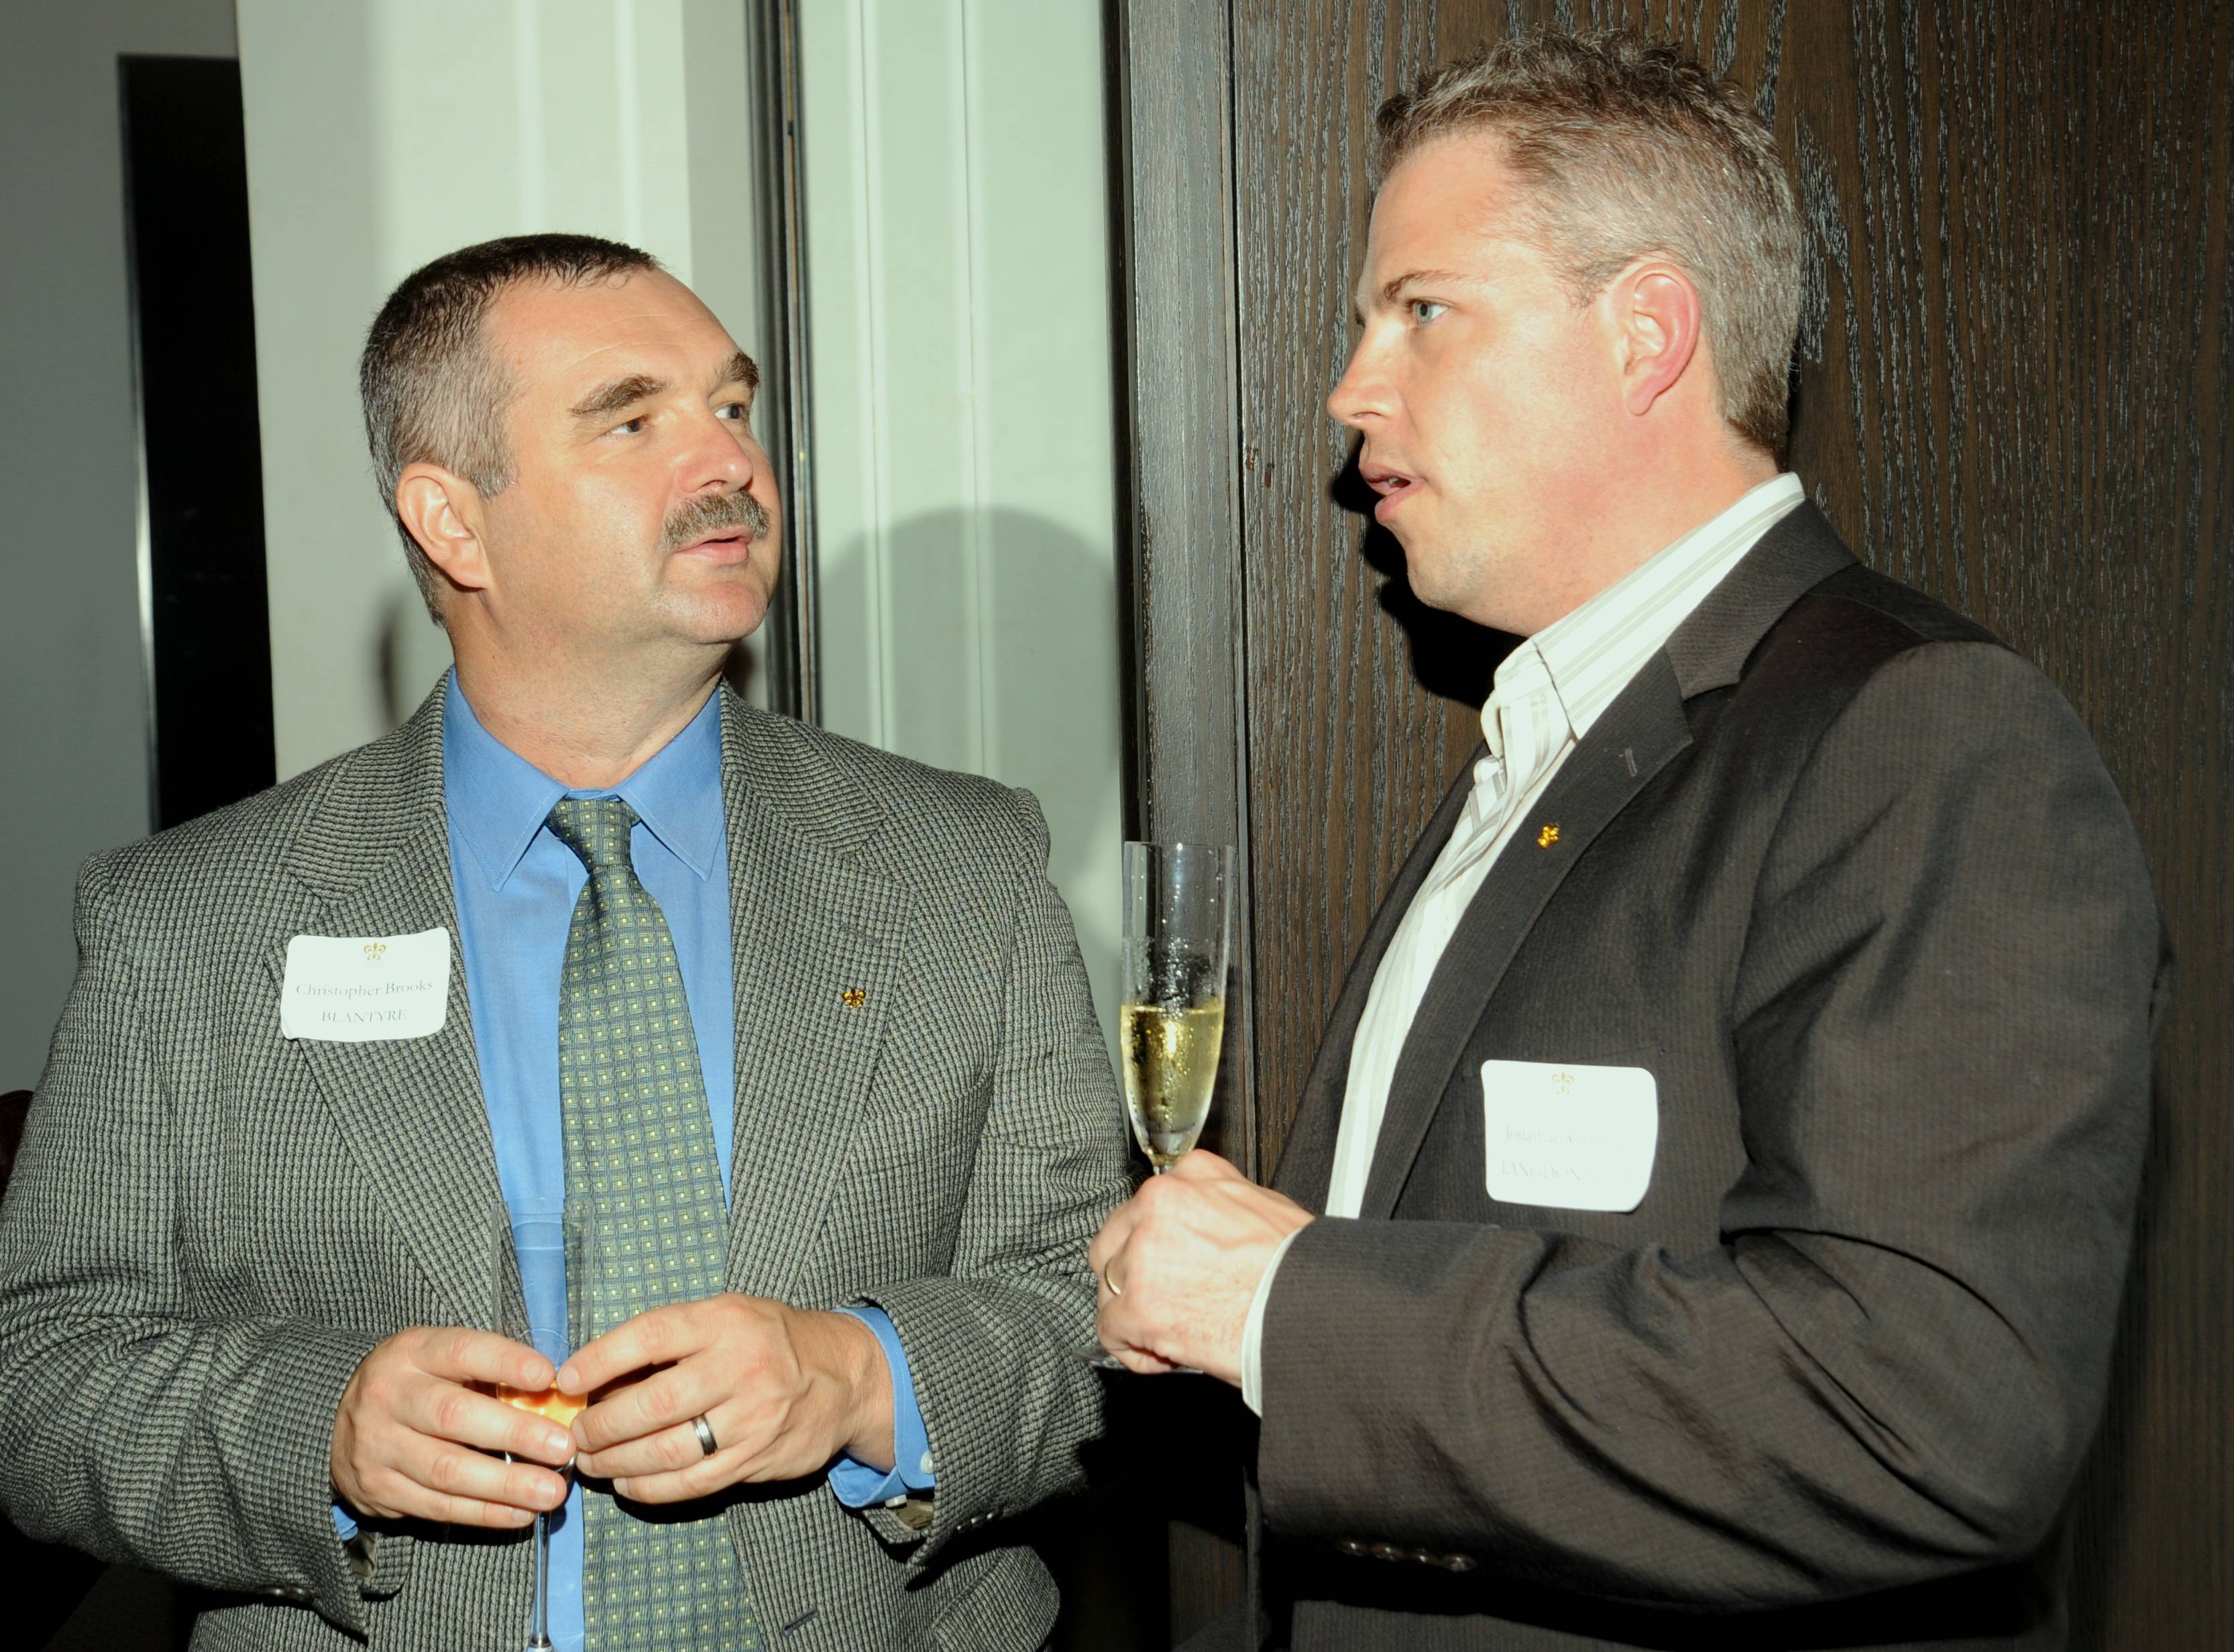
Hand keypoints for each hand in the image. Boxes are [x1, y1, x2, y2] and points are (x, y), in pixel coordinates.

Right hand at [330, 1326, 572, 1528]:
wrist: (339, 1422)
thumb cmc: (417, 1384)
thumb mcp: (440, 1360)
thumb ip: (489, 1372)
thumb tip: (555, 1394)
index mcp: (412, 1352)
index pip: (461, 1351)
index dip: (505, 1363)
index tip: (549, 1378)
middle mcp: (389, 1396)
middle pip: (454, 1416)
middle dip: (515, 1434)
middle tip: (563, 1448)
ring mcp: (378, 1446)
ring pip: (446, 1469)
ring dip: (505, 1484)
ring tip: (551, 1492)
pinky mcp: (378, 1490)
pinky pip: (436, 1506)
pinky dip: (483, 1513)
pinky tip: (521, 1513)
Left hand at [559, 1295, 891, 1502]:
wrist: (845, 1376)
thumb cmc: (770, 1340)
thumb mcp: (727, 1316)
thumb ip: (672, 1341)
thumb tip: (596, 1374)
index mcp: (725, 1321)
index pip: (651, 1335)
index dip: (601, 1358)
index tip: (567, 1379)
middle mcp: (740, 1367)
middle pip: (654, 1403)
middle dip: (601, 1425)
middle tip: (575, 1434)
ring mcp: (752, 1418)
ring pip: (668, 1451)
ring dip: (617, 1462)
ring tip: (591, 1461)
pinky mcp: (757, 1458)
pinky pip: (692, 1483)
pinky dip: (649, 1489)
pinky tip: (627, 1483)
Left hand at [1088, 1150, 1314, 1382]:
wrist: (1314, 1309)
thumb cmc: (1300, 1271)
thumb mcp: (1262, 1209)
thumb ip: (1216, 1212)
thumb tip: (1200, 1240)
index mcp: (1195, 1174)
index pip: (1146, 1207)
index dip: (1156, 1249)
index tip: (1173, 1271)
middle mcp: (1162, 1203)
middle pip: (1113, 1243)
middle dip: (1132, 1279)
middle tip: (1165, 1306)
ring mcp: (1144, 1252)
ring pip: (1108, 1287)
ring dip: (1134, 1315)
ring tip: (1175, 1332)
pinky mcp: (1138, 1303)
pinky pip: (1111, 1332)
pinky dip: (1135, 1351)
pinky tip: (1169, 1354)